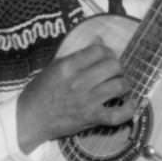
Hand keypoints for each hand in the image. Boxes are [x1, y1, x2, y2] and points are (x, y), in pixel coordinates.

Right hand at [15, 41, 138, 151]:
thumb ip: (77, 55)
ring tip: (121, 86)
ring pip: (120, 86)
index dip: (107, 52)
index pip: (99, 50)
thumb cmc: (40, 92)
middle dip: (118, 67)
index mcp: (68, 66)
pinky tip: (131, 104)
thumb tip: (99, 41)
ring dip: (124, 84)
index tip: (107, 57)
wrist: (30, 119)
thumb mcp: (54, 67)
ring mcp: (87, 101)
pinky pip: (118, 114)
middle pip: (114, 66)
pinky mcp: (91, 118)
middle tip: (115, 72)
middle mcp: (79, 81)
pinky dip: (129, 109)